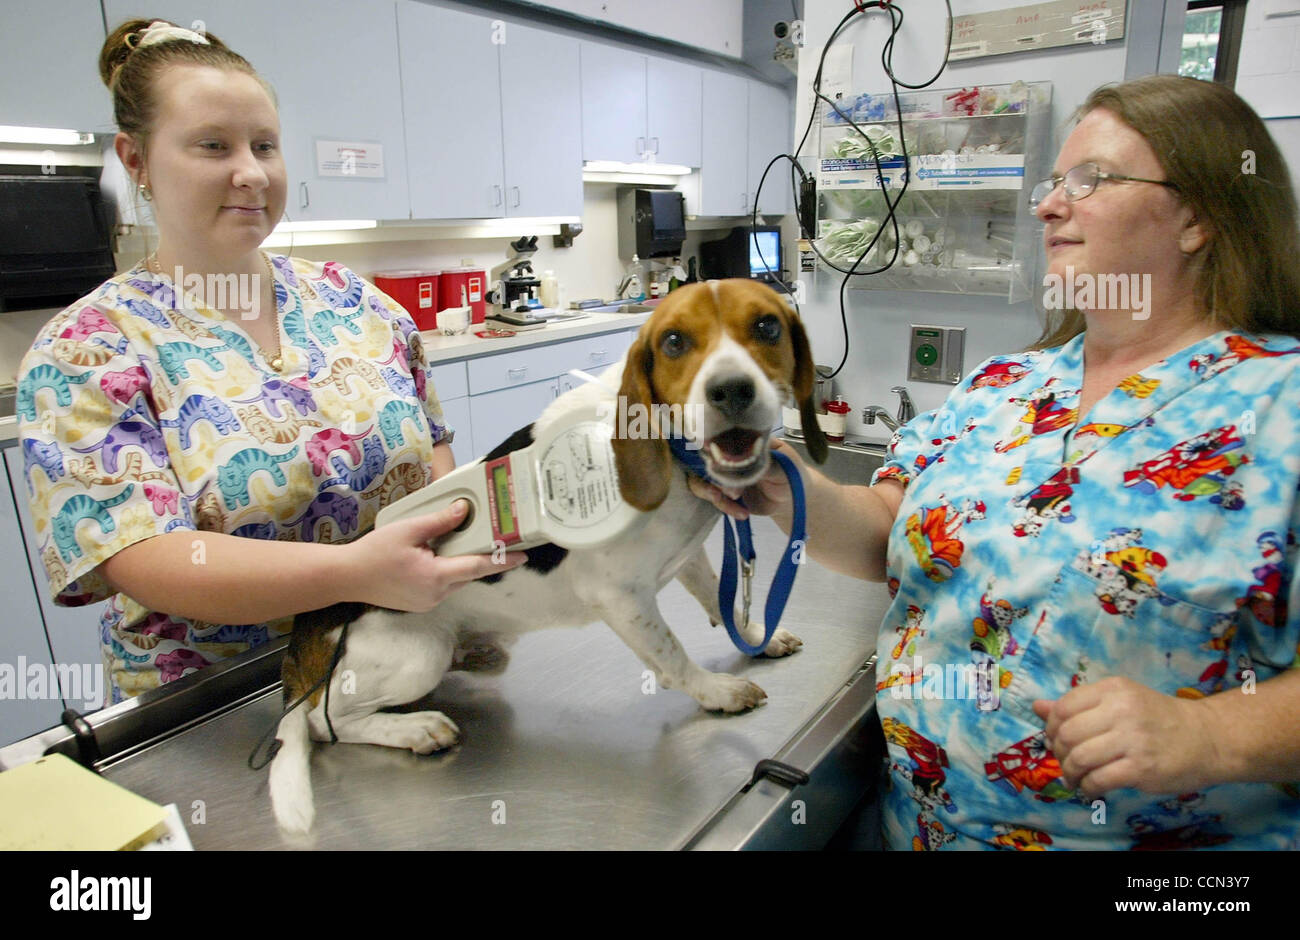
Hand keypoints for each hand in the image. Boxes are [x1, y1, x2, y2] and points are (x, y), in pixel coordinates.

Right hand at [343, 500, 524, 611]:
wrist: (347, 577)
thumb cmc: (374, 552)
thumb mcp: (408, 529)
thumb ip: (440, 521)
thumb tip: (464, 509)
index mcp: (436, 576)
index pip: (478, 567)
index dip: (501, 560)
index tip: (522, 555)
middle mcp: (436, 594)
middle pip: (468, 573)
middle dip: (479, 556)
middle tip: (493, 538)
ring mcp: (428, 602)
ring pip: (455, 580)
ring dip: (459, 563)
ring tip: (455, 543)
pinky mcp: (420, 603)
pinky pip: (442, 585)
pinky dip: (445, 571)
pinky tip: (435, 556)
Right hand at [686, 438, 801, 521]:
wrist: (793, 498)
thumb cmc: (791, 473)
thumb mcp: (783, 465)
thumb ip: (763, 462)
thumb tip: (743, 461)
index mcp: (744, 439)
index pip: (721, 436)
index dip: (711, 445)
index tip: (710, 456)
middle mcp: (730, 454)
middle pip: (705, 459)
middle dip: (712, 474)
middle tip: (722, 488)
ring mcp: (726, 473)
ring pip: (703, 480)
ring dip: (711, 491)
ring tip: (729, 499)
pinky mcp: (725, 492)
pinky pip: (715, 498)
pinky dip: (726, 507)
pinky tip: (743, 514)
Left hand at [1034, 677, 1222, 798]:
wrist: (1208, 738)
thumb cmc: (1158, 718)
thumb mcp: (1120, 700)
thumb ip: (1078, 704)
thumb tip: (1036, 706)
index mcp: (1113, 689)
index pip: (1063, 707)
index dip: (1050, 727)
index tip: (1055, 739)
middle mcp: (1121, 710)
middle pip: (1067, 734)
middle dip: (1058, 752)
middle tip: (1064, 761)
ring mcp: (1132, 740)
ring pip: (1079, 758)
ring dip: (1070, 773)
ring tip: (1074, 778)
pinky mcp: (1141, 768)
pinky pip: (1098, 780)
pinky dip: (1087, 788)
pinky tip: (1091, 788)